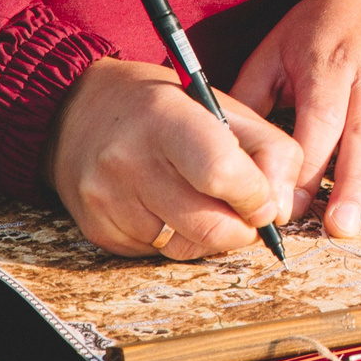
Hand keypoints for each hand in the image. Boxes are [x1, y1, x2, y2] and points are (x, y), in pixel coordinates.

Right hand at [46, 59, 301, 259]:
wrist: (78, 113)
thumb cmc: (163, 107)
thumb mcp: (225, 107)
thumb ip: (271, 151)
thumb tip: (283, 211)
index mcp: (166, 117)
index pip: (221, 173)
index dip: (255, 195)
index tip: (264, 198)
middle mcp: (128, 160)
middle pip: (208, 225)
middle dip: (243, 229)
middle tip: (248, 215)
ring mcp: (107, 198)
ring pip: (185, 247)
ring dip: (211, 236)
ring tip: (209, 205)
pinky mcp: (97, 228)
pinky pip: (156, 253)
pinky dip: (177, 239)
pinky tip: (170, 209)